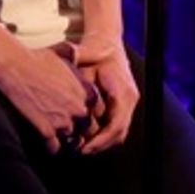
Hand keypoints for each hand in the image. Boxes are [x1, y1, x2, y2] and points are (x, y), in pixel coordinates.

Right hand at [0, 45, 94, 154]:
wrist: (16, 67)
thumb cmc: (39, 58)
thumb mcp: (66, 52)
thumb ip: (81, 55)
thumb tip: (88, 51)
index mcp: (86, 91)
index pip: (98, 112)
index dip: (90, 113)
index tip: (81, 113)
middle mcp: (79, 108)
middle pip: (88, 129)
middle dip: (81, 129)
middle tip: (70, 127)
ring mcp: (63, 121)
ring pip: (72, 140)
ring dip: (66, 138)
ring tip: (58, 135)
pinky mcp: (46, 131)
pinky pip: (54, 148)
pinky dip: (51, 147)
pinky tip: (46, 140)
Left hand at [71, 37, 138, 153]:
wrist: (108, 42)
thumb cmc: (95, 50)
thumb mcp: (83, 55)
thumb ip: (74, 63)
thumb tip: (64, 62)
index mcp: (122, 89)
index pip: (117, 123)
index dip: (101, 140)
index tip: (84, 147)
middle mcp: (130, 97)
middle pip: (120, 132)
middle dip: (100, 145)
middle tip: (79, 151)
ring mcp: (129, 101)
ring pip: (120, 131)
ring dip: (102, 142)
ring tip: (81, 147)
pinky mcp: (124, 103)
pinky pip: (117, 125)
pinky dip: (104, 134)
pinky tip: (87, 137)